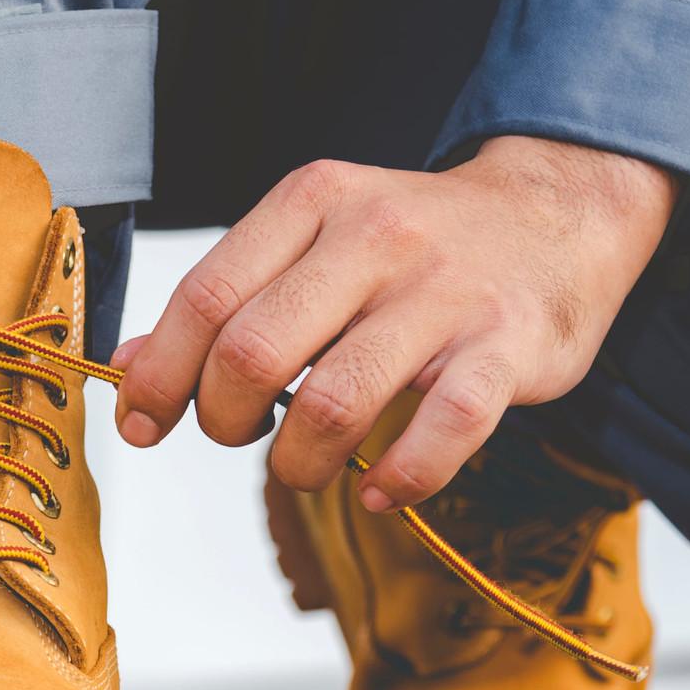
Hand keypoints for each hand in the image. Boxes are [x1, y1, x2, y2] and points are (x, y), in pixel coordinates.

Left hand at [112, 135, 674, 509]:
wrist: (562, 212)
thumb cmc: (419, 243)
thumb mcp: (315, 238)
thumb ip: (229, 297)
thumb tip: (128, 366)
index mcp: (314, 202)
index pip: (206, 296)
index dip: (160, 373)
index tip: (144, 423)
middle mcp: (376, 237)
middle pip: (253, 352)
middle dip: (225, 421)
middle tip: (240, 437)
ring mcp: (446, 293)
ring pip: (335, 401)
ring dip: (300, 463)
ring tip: (307, 467)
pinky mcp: (509, 347)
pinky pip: (443, 431)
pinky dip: (400, 478)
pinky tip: (381, 487)